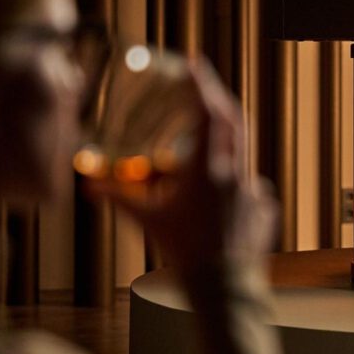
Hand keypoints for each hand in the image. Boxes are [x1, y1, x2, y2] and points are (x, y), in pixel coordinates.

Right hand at [85, 57, 276, 277]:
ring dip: (225, 143)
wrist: (224, 289)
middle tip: (203, 88)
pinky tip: (221, 198)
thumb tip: (88, 187)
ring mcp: (255, 190)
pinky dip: (235, 183)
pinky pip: (251, 186)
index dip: (202, 85)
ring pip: (242, 154)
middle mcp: (236, 174)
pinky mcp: (265, 208)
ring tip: (205, 146)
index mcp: (208, 170)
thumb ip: (118, 198)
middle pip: (233, 122)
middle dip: (217, 100)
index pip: (209, 114)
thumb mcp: (148, 221)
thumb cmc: (184, 253)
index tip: (195, 64)